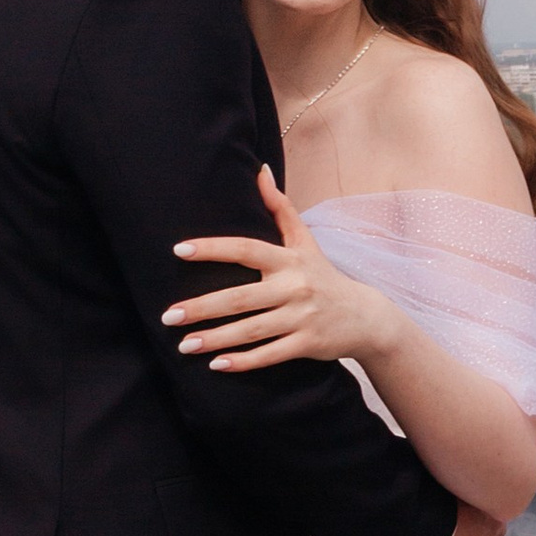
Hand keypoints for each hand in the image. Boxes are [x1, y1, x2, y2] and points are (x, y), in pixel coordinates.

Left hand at [163, 169, 394, 371]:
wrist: (366, 317)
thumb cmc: (324, 276)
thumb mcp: (305, 241)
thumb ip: (280, 208)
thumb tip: (261, 170)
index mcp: (289, 259)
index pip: (245, 249)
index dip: (213, 248)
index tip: (179, 250)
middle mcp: (294, 287)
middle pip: (241, 297)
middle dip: (202, 308)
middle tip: (168, 316)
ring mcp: (301, 317)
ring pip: (251, 330)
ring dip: (215, 339)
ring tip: (184, 345)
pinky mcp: (307, 344)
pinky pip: (270, 354)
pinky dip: (243, 362)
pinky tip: (216, 364)